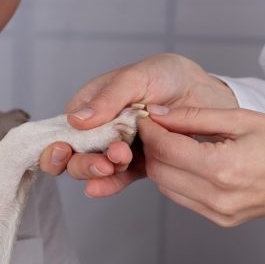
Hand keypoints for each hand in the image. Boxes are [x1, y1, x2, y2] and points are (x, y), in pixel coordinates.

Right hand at [40, 53, 237, 196]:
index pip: (65, 129)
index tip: (64, 149)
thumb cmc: (168, 75)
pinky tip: (100, 188)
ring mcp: (120, 148)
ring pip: (96, 168)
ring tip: (118, 161)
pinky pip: (119, 178)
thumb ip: (108, 97)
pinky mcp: (140, 163)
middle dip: (84, 161)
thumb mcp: (137, 77)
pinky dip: (109, 184)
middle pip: (76, 154)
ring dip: (100, 170)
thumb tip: (76, 119)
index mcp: (93, 105)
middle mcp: (102, 128)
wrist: (205, 93)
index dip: (58, 143)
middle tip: (104, 159)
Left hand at [138, 106, 264, 229]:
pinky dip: (176, 177)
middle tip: (156, 125)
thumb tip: (159, 114)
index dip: (150, 129)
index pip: (165, 149)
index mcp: (223, 168)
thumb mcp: (243, 119)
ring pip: (166, 186)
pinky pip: (182, 198)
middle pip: (159, 170)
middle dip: (151, 146)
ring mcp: (218, 213)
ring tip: (171, 139)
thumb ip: (195, 117)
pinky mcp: (220, 219)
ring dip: (161, 162)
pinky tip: (186, 159)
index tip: (146, 114)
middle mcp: (217, 197)